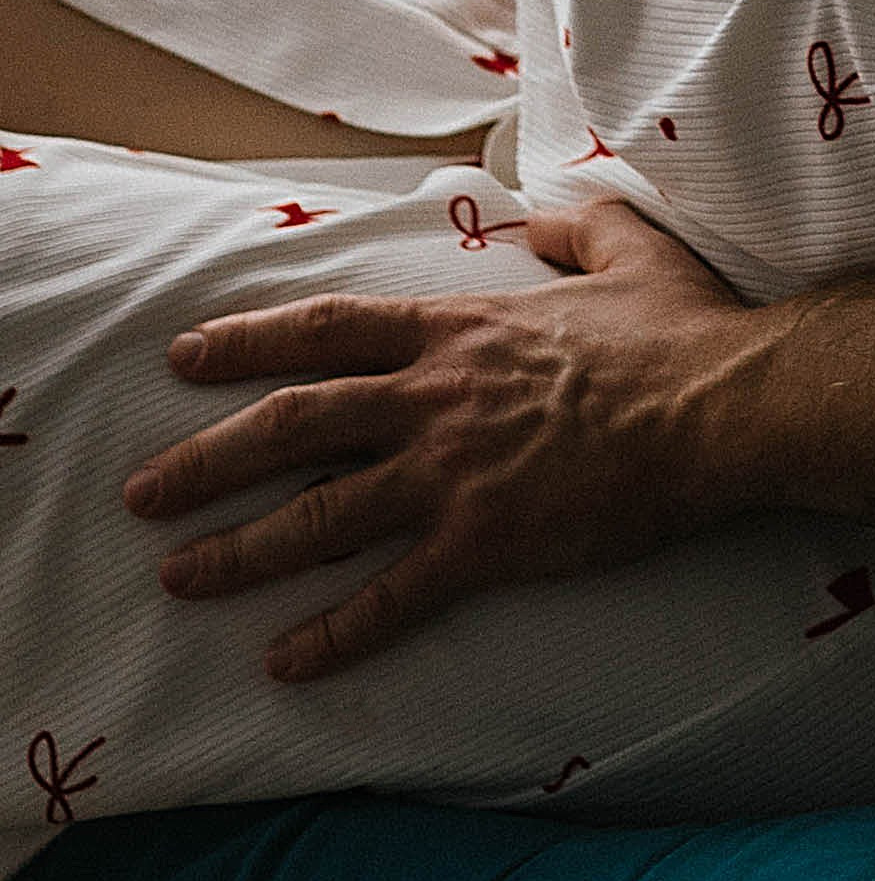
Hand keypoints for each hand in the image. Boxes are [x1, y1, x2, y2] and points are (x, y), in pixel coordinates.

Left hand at [123, 201, 765, 678]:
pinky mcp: (486, 542)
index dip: (248, 342)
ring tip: (182, 576)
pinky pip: (390, 595)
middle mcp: (437, 396)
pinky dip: (331, 633)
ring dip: (240, 550)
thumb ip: (574, 229)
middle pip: (293, 424)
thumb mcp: (628, 249)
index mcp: (460, 326)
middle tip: (142, 493)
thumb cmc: (684, 330)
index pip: (328, 329)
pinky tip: (285, 662)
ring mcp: (455, 471)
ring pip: (318, 515)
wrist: (725, 405)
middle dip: (206, 461)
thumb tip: (542, 218)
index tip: (184, 357)